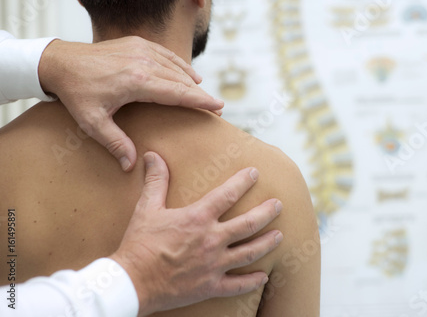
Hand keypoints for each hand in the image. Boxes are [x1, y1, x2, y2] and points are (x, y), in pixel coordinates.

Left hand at [38, 37, 223, 171]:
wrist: (61, 62)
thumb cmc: (76, 93)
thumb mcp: (92, 122)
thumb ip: (115, 143)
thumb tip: (131, 165)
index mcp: (137, 81)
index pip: (178, 92)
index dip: (200, 100)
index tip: (218, 107)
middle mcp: (144, 62)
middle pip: (182, 80)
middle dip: (200, 94)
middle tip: (216, 107)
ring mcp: (141, 50)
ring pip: (176, 67)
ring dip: (192, 81)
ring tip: (204, 94)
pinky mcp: (137, 44)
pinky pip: (166, 55)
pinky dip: (180, 65)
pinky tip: (189, 73)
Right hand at [110, 152, 282, 315]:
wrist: (132, 282)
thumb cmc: (139, 244)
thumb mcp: (146, 208)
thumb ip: (156, 181)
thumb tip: (152, 155)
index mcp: (198, 218)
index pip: (227, 194)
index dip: (243, 181)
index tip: (254, 173)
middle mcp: (211, 239)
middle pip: (248, 224)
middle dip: (266, 212)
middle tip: (278, 205)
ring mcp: (214, 264)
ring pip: (250, 252)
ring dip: (267, 243)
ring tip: (279, 236)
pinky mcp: (211, 286)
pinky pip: (238, 285)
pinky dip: (253, 281)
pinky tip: (264, 276)